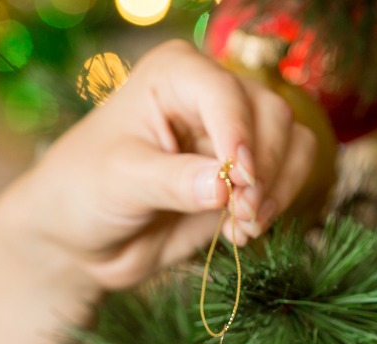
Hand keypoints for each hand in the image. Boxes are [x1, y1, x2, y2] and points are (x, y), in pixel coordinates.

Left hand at [9, 39, 318, 289]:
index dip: (239, 135)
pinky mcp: (248, 170)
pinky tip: (242, 230)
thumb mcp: (121, 182)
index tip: (240, 182)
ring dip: (278, 188)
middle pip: (272, 115)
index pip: (224, 92)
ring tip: (242, 226)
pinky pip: (293, 173)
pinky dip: (279, 202)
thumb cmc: (86, 192)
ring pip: (293, 142)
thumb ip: (172, 182)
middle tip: (241, 214)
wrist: (83, 237)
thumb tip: (223, 187)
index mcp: (174, 74)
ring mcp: (233, 131)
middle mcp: (211, 93)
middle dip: (263, 170)